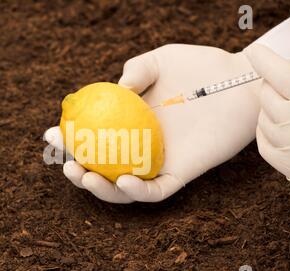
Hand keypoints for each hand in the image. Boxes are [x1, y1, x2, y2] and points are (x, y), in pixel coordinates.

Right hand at [45, 44, 260, 202]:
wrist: (238, 82)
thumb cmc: (200, 68)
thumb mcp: (161, 60)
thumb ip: (137, 70)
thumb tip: (117, 90)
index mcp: (129, 123)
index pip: (93, 136)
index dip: (69, 139)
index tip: (51, 133)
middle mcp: (140, 147)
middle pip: (102, 167)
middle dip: (78, 171)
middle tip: (66, 165)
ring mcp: (159, 163)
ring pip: (124, 188)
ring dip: (101, 189)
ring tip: (83, 177)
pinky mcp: (180, 174)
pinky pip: (156, 190)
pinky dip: (137, 191)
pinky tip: (123, 182)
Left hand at [245, 30, 289, 194]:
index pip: (278, 74)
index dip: (264, 59)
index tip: (255, 52)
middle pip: (267, 95)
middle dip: (275, 84)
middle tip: (289, 82)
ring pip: (262, 119)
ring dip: (272, 108)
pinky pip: (263, 143)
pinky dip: (268, 131)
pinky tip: (284, 125)